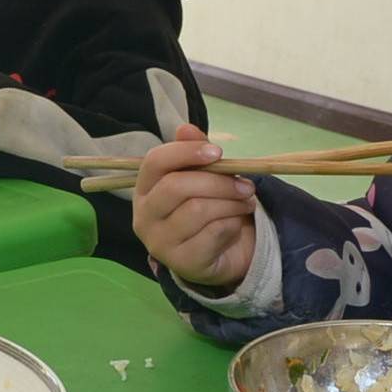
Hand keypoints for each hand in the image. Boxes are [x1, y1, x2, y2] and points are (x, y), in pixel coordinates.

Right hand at [132, 127, 257, 290]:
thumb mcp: (203, 177)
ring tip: (247, 203)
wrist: (220, 255)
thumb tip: (186, 128)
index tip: (218, 153)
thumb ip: (194, 153)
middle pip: (177, 187)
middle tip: (247, 185)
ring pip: (198, 210)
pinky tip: (236, 224)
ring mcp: (159, 243)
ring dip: (231, 203)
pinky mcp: (181, 263)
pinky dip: (232, 225)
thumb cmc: (207, 208)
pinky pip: (213, 234)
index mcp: (144, 189)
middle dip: (219, 182)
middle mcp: (144, 216)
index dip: (185, 152)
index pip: (154, 162)